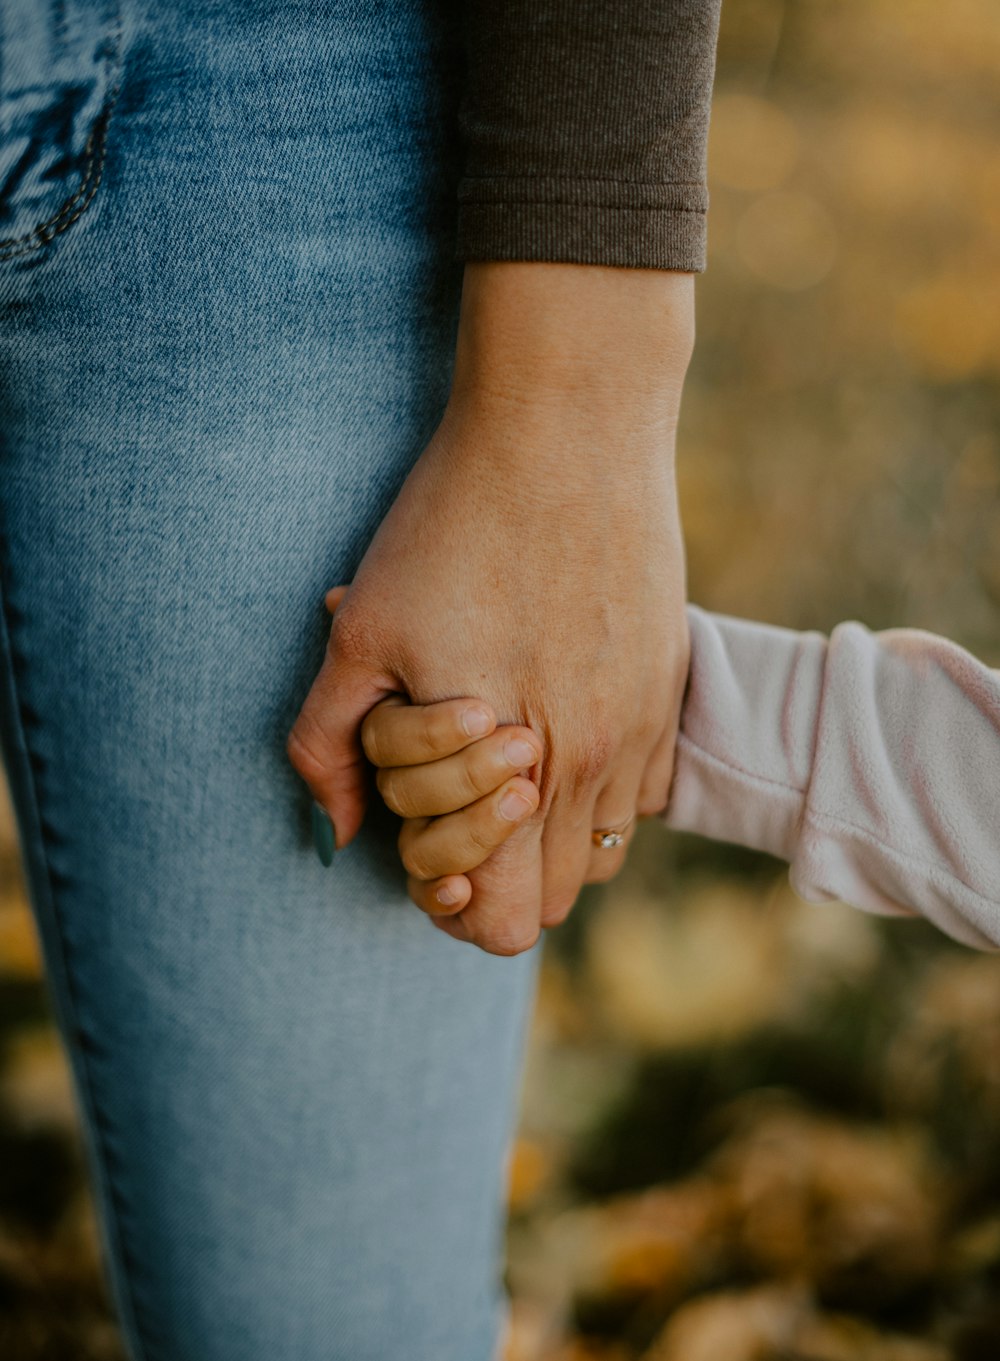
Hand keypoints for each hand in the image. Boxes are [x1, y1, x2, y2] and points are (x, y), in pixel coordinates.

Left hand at [286, 262, 692, 956]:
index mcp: (515, 771)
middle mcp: (592, 764)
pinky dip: (599, 786)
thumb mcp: (359, 632)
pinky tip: (558, 720)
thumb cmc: (451, 525)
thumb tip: (340, 831)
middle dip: (499, 875)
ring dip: (551, 835)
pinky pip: (643, 790)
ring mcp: (643, 725)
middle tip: (456, 806)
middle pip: (556, 901)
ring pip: (604, 852)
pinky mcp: (672, 684)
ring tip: (506, 764)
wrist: (567, 427)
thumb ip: (329, 747)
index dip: (457, 905)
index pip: (507, 922)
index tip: (429, 851)